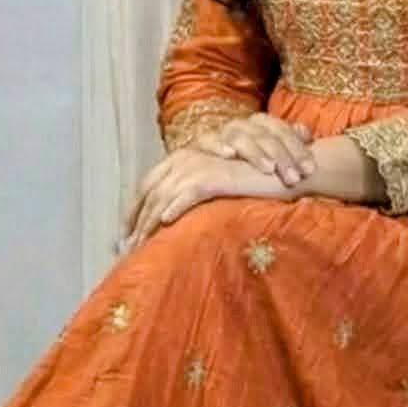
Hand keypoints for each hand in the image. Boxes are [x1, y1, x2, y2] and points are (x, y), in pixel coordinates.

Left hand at [119, 143, 306, 254]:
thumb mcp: (219, 188)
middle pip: (149, 191)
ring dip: (149, 222)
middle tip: (124, 247)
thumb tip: (172, 221)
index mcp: (184, 160)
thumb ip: (196, 197)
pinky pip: (187, 193)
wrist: (283, 169)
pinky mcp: (214, 175)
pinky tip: (165, 223)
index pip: (148, 185)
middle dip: (134, 220)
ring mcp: (199, 166)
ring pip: (164, 196)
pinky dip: (174, 207)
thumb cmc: (253, 182)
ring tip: (139, 246)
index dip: (133, 210)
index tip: (124, 234)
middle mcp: (186, 159)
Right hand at [189, 112, 315, 188]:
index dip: (297, 148)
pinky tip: (229, 154)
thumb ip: (289, 142)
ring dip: (255, 153)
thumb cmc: (244, 163)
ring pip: (240, 136)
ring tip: (268, 169)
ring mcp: (222, 132)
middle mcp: (242, 125)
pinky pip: (208, 140)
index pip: (281, 130)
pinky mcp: (201, 143)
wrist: (204, 164)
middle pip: (264, 133)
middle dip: (282, 156)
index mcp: (260, 124)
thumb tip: (307, 134)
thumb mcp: (269, 155)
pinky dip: (219, 145)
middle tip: (293, 178)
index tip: (310, 170)